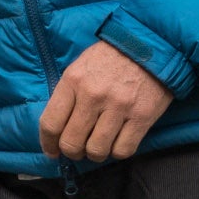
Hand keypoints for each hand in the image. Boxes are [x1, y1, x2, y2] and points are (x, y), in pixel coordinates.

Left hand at [39, 41, 173, 161]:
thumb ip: (68, 94)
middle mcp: (93, 95)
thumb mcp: (80, 66)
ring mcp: (118, 106)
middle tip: (77, 150)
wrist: (150, 44)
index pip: (50, 122)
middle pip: (71, 141)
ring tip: (98, 146)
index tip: (52, 151)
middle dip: (71, 152)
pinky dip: (118, 152)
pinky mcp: (142, 116)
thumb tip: (57, 127)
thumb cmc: (111, 56)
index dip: (48, 143)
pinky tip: (117, 142)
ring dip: (95, 154)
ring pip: (97, 150)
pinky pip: (123, 150)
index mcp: (73, 80)